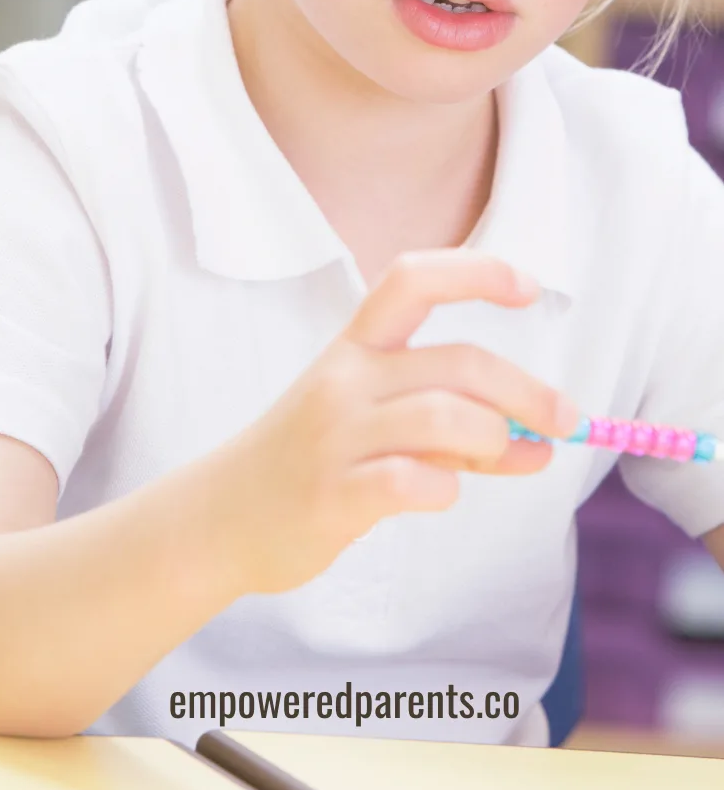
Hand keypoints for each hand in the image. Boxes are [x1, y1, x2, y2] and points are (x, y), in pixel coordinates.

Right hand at [218, 251, 577, 594]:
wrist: (221, 517)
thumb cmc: (312, 460)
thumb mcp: (375, 424)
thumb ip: (457, 428)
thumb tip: (544, 443)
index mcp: (355, 347)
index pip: (414, 278)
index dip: (476, 272)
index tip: (530, 288)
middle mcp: (345, 379)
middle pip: (457, 362)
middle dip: (526, 390)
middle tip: (568, 420)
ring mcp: (335, 436)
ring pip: (442, 415)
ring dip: (494, 438)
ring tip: (506, 458)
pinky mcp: (331, 494)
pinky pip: (408, 480)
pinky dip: (445, 486)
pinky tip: (443, 492)